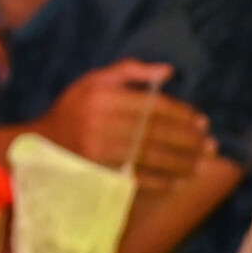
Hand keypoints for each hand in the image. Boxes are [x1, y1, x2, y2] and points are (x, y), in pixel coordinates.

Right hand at [38, 61, 211, 189]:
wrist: (42, 140)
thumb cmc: (74, 106)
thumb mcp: (94, 79)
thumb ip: (130, 70)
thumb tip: (169, 71)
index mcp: (103, 96)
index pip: (152, 106)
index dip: (181, 115)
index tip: (202, 122)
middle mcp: (100, 122)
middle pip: (154, 132)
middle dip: (186, 140)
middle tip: (209, 145)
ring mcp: (98, 148)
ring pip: (148, 156)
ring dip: (179, 162)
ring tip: (201, 163)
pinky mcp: (97, 169)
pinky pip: (133, 176)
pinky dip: (158, 181)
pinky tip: (178, 181)